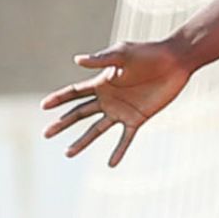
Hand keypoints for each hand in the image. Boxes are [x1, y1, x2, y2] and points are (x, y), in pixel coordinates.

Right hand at [40, 41, 192, 166]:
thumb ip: (101, 60)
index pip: (74, 93)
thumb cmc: (148, 53)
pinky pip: (125, 139)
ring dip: (83, 141)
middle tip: (46, 134)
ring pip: (97, 129)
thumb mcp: (122, 54)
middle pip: (80, 113)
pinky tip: (111, 164)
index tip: (44, 106)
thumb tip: (76, 60)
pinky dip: (119, 151)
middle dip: (62, 123)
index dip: (59, 99)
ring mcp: (121, 110)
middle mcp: (108, 98)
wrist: (174, 61)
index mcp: (101, 82)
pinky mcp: (138, 119)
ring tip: (68, 153)